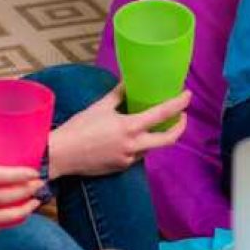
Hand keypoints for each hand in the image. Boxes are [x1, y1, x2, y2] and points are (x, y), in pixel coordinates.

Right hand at [48, 83, 189, 178]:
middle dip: (179, 127)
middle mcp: (134, 145)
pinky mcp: (121, 167)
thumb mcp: (100, 106)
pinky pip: (137, 155)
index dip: (179, 104)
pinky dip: (140, 144)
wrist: (61, 155)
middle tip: (182, 116)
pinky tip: (132, 137)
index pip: (162, 114)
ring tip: (155, 124)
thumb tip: (128, 82)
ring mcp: (128, 159)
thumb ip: (118, 94)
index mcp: (130, 127)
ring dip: (156, 136)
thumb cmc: (79, 127)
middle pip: (168, 139)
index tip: (188, 96)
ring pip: (152, 147)